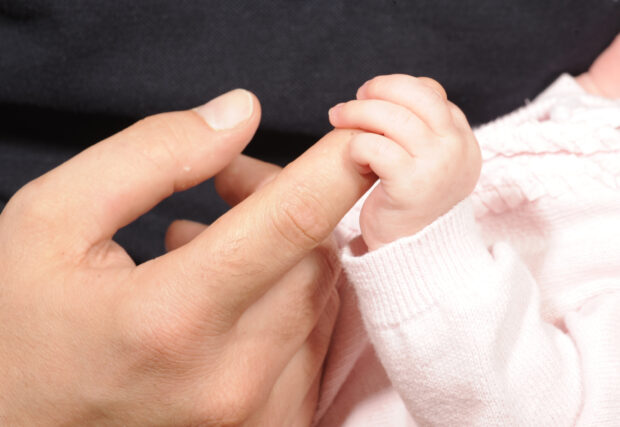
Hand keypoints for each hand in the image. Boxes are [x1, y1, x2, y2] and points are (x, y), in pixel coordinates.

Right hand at [0, 89, 374, 424]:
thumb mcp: (53, 220)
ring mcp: (253, 414)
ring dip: (288, 250)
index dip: (338, 166)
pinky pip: (313, 343)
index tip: (364, 131)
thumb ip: (153, 156)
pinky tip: (233, 293)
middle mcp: (228, 379)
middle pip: (313, 258)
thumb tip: (240, 115)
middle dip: (288, 201)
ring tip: (217, 239)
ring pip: (320, 299)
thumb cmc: (22, 327)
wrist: (20, 423)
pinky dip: (288, 299)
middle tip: (230, 184)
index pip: (290, 222)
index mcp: (172, 318)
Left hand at [328, 75, 481, 249]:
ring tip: (337, 117)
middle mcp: (456, 149)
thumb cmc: (411, 201)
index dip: (396, 88)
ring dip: (356, 113)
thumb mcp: (428, 160)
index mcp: (462, 139)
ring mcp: (436, 165)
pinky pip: (374, 146)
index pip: (430, 93)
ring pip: (391, 118)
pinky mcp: (410, 184)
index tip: (372, 94)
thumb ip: (420, 128)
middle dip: (377, 90)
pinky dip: (356, 146)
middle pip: (413, 96)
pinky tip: (353, 157)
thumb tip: (388, 91)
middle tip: (352, 100)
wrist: (414, 253)